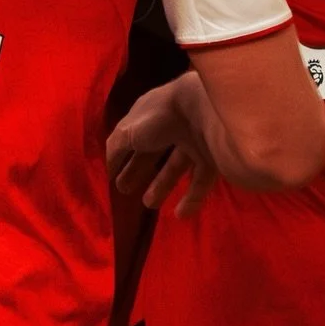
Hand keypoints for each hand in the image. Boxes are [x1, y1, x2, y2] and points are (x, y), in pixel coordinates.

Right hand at [107, 72, 218, 214]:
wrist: (204, 110)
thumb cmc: (160, 117)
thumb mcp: (127, 132)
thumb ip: (115, 149)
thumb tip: (110, 168)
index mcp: (152, 114)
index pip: (136, 136)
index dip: (125, 155)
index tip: (114, 176)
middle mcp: (174, 126)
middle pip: (155, 152)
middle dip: (140, 170)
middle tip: (126, 191)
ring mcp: (196, 141)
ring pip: (178, 167)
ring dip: (163, 186)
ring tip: (149, 204)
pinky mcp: (215, 158)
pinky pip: (201, 181)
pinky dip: (192, 198)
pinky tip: (180, 215)